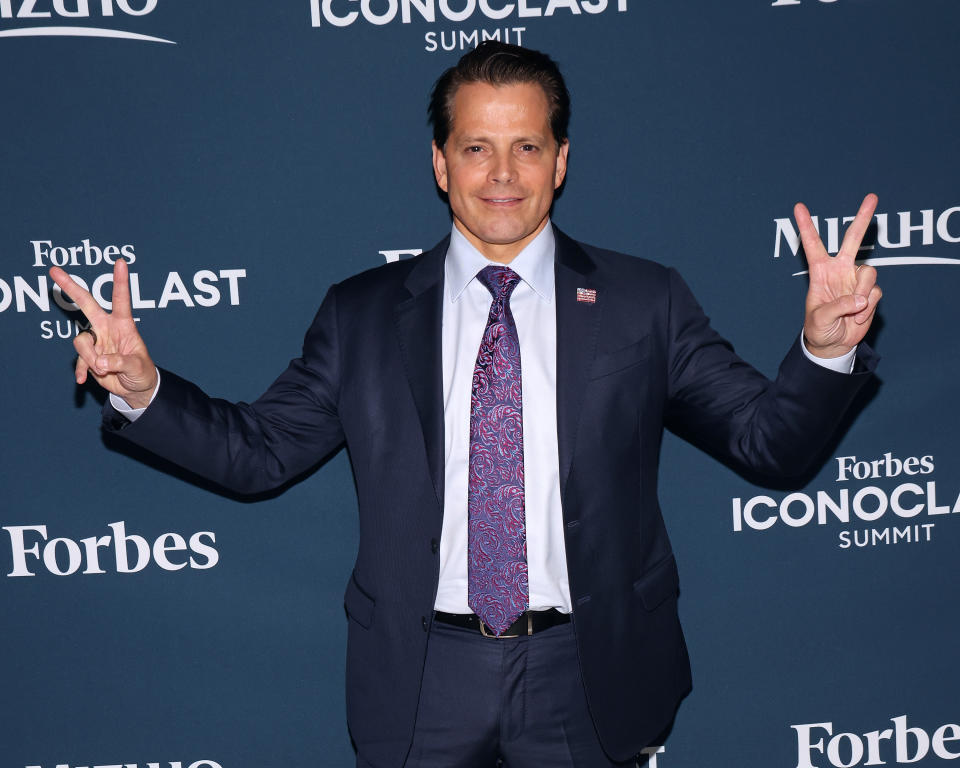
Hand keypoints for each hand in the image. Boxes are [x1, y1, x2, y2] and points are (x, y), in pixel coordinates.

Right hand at [49, 258, 157, 408]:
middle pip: (86, 303)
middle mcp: (106, 328)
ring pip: (81, 341)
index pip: (121, 299)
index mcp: (123, 325)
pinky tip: (84, 379)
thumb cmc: (141, 371)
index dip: (120, 281)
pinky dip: (81, 370)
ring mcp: (95, 341)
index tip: (120, 262)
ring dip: (90, 358)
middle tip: (54, 271)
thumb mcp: (137, 366)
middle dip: (71, 287)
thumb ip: (121, 362)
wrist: (135, 388)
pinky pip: (78, 360)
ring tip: (105, 371)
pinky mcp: (88, 356)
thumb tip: (100, 362)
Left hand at [798, 193, 882, 358]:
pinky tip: (858, 317)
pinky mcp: (871, 292)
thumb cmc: (819, 328)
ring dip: (862, 294)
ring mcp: (857, 280)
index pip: (812, 244)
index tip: (798, 206)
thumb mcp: (820, 318)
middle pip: (853, 239)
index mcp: (820, 272)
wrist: (834, 344)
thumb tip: (861, 298)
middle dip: (863, 218)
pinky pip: (876, 293)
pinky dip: (868, 308)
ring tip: (852, 312)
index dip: (805, 226)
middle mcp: (841, 270)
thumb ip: (838, 307)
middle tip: (872, 197)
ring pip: (869, 273)